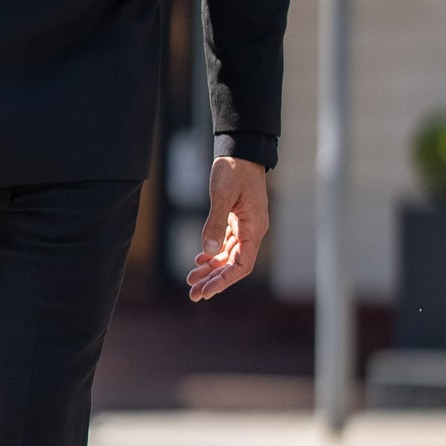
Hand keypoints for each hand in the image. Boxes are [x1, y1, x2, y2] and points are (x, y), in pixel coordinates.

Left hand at [187, 156, 268, 301]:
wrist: (240, 151)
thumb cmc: (234, 170)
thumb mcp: (221, 195)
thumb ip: (215, 222)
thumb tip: (209, 250)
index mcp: (254, 228)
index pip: (241, 265)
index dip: (224, 280)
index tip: (206, 291)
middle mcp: (253, 231)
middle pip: (234, 265)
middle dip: (214, 280)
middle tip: (194, 294)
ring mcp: (246, 226)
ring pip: (229, 255)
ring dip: (212, 268)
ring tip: (191, 280)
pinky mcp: (238, 220)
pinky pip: (227, 243)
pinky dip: (214, 253)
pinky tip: (200, 258)